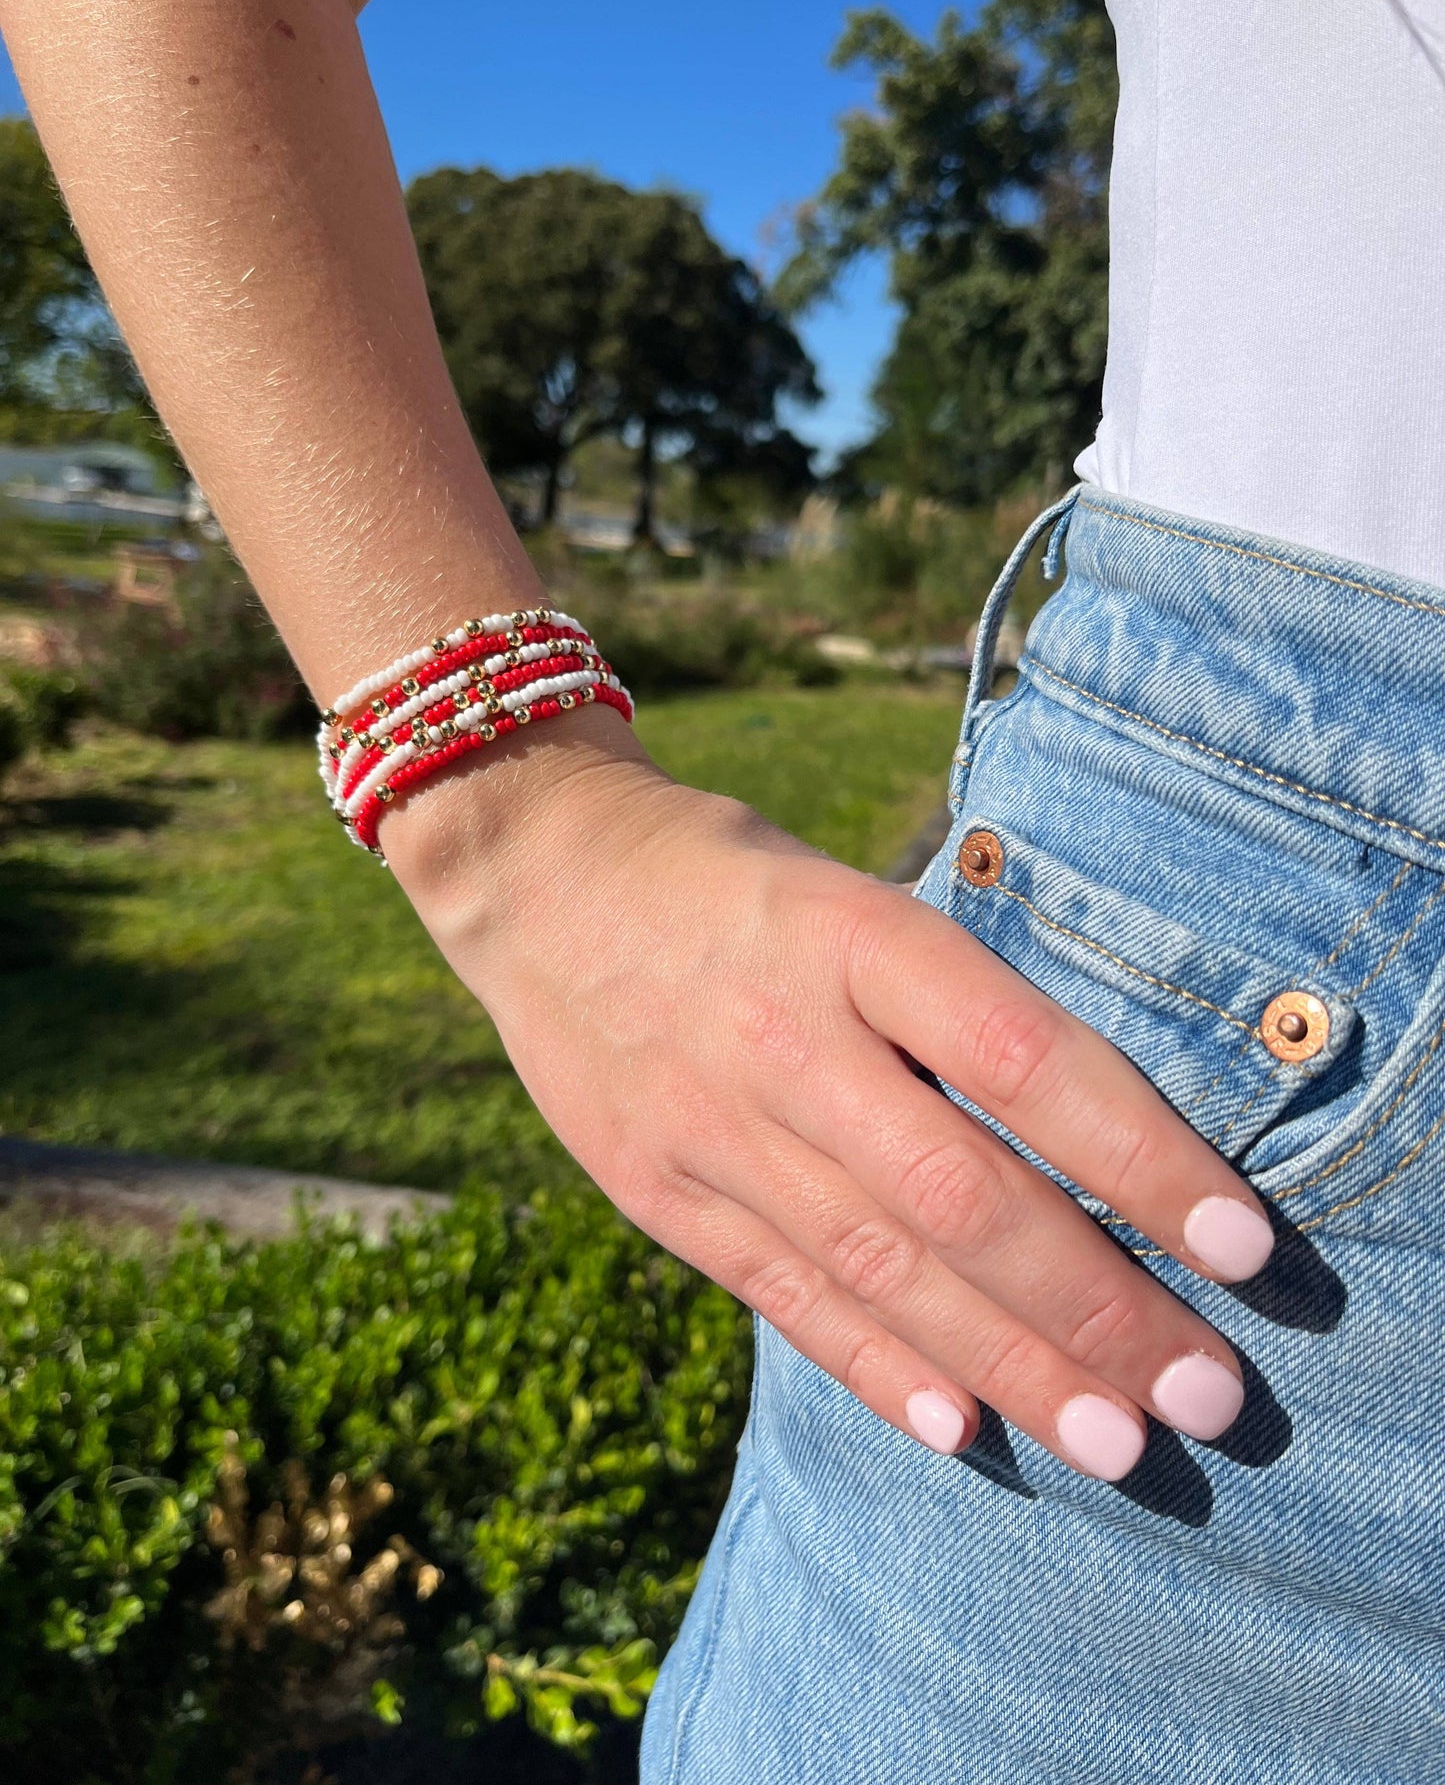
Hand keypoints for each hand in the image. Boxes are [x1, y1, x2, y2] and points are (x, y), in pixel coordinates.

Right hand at [384, 715, 1272, 1481]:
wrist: (536, 872)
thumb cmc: (729, 877)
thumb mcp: (846, 890)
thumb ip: (945, 1000)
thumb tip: (1094, 1131)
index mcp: (850, 934)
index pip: (1021, 1057)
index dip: (1141, 1156)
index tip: (1246, 1246)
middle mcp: (784, 1037)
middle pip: (961, 1192)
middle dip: (1096, 1304)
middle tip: (1209, 1393)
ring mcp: (710, 1123)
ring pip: (881, 1264)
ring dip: (1011, 1364)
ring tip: (1119, 1441)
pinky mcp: (657, 1189)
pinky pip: (780, 1292)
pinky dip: (875, 1365)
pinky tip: (962, 1428)